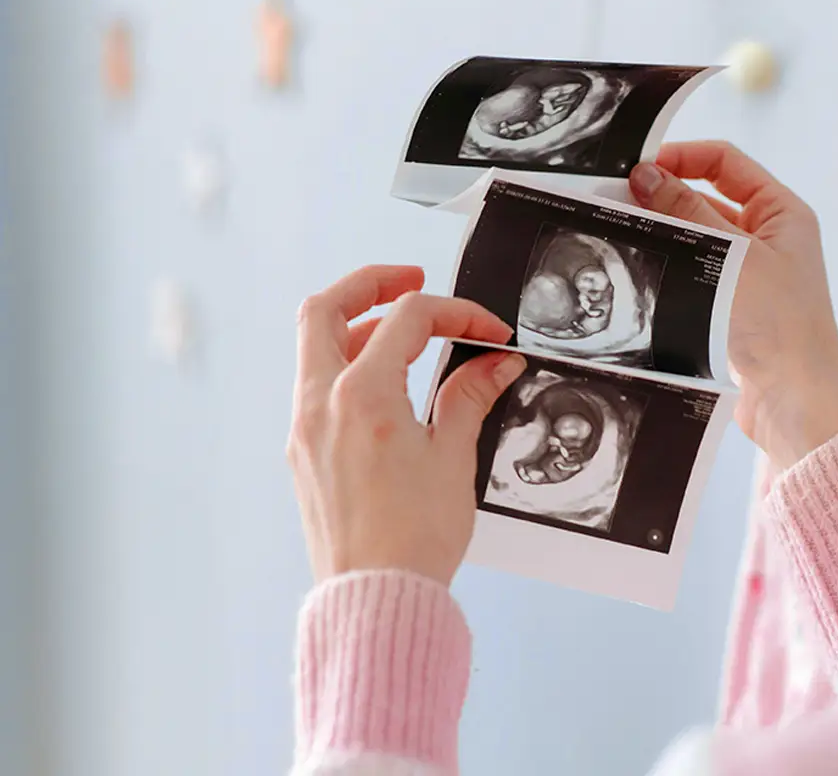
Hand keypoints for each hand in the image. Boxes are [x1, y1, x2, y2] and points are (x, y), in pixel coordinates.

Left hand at [287, 265, 526, 585]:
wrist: (376, 598)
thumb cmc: (413, 540)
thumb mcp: (453, 458)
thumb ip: (469, 397)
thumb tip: (493, 363)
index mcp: (362, 397)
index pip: (408, 320)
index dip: (457, 314)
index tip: (490, 333)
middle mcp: (321, 405)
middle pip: (326, 309)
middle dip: (370, 284)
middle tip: (413, 281)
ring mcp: (304, 429)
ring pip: (314, 347)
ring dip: (357, 327)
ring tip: (404, 337)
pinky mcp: (303, 454)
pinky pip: (316, 387)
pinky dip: (347, 368)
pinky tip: (387, 387)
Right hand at [629, 142, 837, 469]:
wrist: (796, 402)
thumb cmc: (779, 325)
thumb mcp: (729, 257)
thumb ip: (686, 213)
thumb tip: (647, 174)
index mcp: (783, 213)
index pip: (726, 162)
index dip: (682, 157)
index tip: (638, 168)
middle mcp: (770, 239)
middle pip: (707, 199)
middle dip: (664, 197)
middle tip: (618, 201)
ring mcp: (751, 276)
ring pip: (696, 240)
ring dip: (663, 235)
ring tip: (622, 234)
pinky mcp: (733, 310)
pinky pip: (694, 276)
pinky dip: (669, 270)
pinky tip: (640, 272)